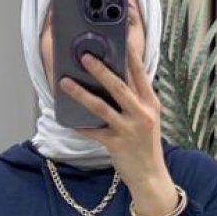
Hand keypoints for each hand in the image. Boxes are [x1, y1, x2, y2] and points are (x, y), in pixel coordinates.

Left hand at [58, 21, 177, 215]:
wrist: (151, 177)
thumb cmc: (146, 146)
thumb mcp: (147, 119)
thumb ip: (135, 100)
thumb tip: (113, 81)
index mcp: (150, 103)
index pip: (140, 74)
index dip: (131, 55)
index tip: (122, 38)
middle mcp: (141, 113)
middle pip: (118, 86)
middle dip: (100, 69)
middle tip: (85, 56)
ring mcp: (128, 129)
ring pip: (101, 106)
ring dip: (81, 93)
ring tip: (65, 83)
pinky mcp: (115, 144)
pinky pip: (93, 131)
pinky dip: (79, 126)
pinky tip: (67, 120)